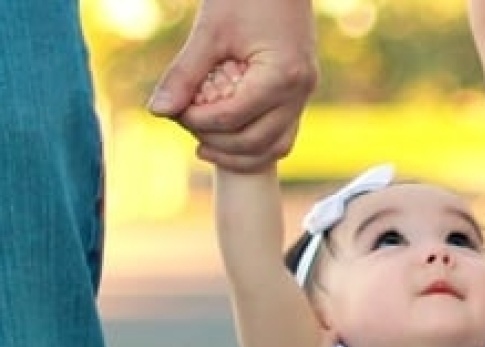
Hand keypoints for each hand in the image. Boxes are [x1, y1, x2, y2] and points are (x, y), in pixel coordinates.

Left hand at [148, 0, 317, 171]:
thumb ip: (185, 73)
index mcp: (281, 76)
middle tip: (186, 128)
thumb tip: (158, 111)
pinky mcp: (299, 96)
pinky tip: (228, 141)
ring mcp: (303, 97)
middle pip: (255, 142)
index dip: (199, 122)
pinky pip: (282, 137)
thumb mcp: (211, 30)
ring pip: (274, 149)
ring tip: (205, 147)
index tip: (175, 113)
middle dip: (216, 143)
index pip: (233, 117)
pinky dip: (256, 146)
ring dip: (239, 156)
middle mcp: (299, 92)